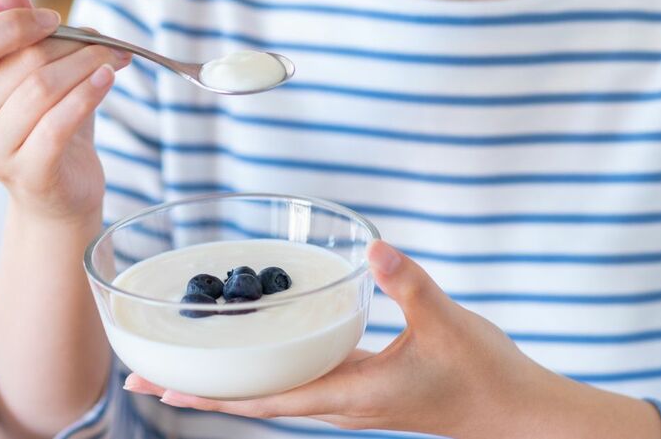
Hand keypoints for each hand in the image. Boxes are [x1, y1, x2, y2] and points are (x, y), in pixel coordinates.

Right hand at [0, 0, 130, 219]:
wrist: (60, 193)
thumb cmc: (45, 123)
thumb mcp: (30, 68)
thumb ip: (13, 22)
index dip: (15, 24)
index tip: (55, 19)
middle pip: (23, 63)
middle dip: (73, 45)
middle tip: (108, 42)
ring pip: (43, 89)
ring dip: (88, 66)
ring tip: (115, 59)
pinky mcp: (28, 172)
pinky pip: (59, 123)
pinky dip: (88, 95)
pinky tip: (109, 79)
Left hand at [124, 241, 660, 438]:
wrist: (517, 412)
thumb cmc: (484, 374)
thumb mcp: (447, 323)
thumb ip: (410, 285)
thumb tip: (375, 249)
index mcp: (352, 395)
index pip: (265, 397)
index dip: (210, 391)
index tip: (160, 386)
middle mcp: (342, 405)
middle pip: (255, 400)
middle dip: (200, 388)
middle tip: (144, 374)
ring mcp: (351, 402)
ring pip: (275, 396)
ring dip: (229, 383)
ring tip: (185, 369)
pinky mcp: (364, 393)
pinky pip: (300, 386)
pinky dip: (266, 375)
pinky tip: (258, 358)